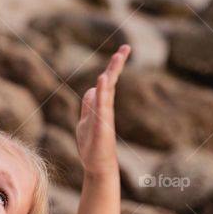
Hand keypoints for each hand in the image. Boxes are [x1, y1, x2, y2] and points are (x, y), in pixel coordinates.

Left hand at [75, 44, 130, 175]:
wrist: (97, 166)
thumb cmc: (92, 145)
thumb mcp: (85, 120)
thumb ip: (89, 105)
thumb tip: (91, 89)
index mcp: (100, 105)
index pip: (106, 81)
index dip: (113, 67)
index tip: (122, 51)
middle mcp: (104, 108)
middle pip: (110, 81)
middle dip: (117, 65)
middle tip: (126, 47)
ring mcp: (104, 116)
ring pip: (108, 90)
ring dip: (112, 73)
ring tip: (118, 56)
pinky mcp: (102, 126)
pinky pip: (101, 106)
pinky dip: (102, 92)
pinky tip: (101, 80)